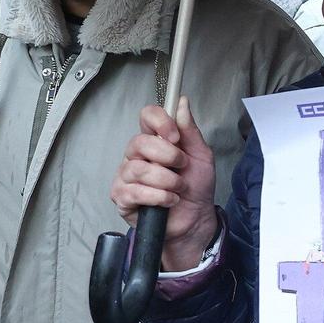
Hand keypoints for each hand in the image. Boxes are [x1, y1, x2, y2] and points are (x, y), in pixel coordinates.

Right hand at [109, 99, 218, 272]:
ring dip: (167, 180)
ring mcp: (127, 176)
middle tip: (181, 167)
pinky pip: (135, 191)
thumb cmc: (196, 187)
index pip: (146, 116)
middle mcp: (137, 156)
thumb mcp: (201, 156)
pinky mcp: (123, 197)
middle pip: (139, 142)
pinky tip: (169, 201)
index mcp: (155, 141)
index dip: (159, 122)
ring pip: (139, 169)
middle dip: (167, 156)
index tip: (175, 135)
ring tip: (178, 189)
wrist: (196, 219)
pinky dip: (159, 196)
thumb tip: (181, 103)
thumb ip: (190, 130)